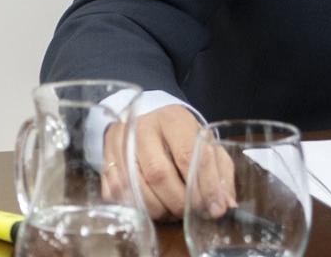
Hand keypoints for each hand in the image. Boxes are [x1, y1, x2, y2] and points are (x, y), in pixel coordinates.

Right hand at [101, 104, 231, 220]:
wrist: (147, 125)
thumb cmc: (182, 139)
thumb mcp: (207, 147)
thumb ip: (220, 174)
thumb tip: (225, 205)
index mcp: (173, 118)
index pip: (188, 155)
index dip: (203, 186)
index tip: (215, 208)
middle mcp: (143, 128)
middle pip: (159, 174)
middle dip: (179, 202)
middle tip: (191, 212)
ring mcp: (120, 144)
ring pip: (137, 188)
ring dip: (159, 209)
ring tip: (173, 211)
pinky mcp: (106, 160)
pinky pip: (118, 195)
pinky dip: (137, 208)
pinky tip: (152, 206)